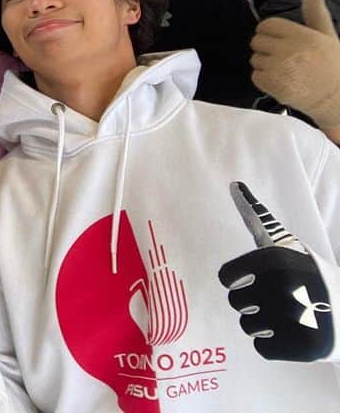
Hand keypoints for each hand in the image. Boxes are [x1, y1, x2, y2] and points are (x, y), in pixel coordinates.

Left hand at [218, 181, 332, 361]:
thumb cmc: (308, 273)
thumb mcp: (285, 243)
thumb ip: (255, 216)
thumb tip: (234, 185)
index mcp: (274, 260)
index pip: (226, 278)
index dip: (240, 281)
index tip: (261, 278)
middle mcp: (282, 287)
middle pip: (236, 303)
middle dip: (254, 303)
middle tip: (281, 298)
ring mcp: (294, 319)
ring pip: (248, 327)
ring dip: (265, 325)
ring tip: (290, 315)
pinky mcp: (303, 348)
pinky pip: (263, 349)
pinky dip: (276, 345)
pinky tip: (295, 333)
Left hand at [251, 0, 339, 127]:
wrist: (336, 99)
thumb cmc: (332, 67)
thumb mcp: (327, 37)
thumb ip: (316, 15)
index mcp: (303, 36)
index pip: (267, 25)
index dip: (268, 32)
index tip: (276, 40)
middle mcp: (290, 50)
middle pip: (257, 41)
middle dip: (266, 48)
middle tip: (282, 57)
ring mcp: (280, 68)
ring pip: (255, 59)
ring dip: (265, 65)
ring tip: (284, 71)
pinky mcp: (273, 84)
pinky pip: (256, 76)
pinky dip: (264, 80)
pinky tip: (280, 81)